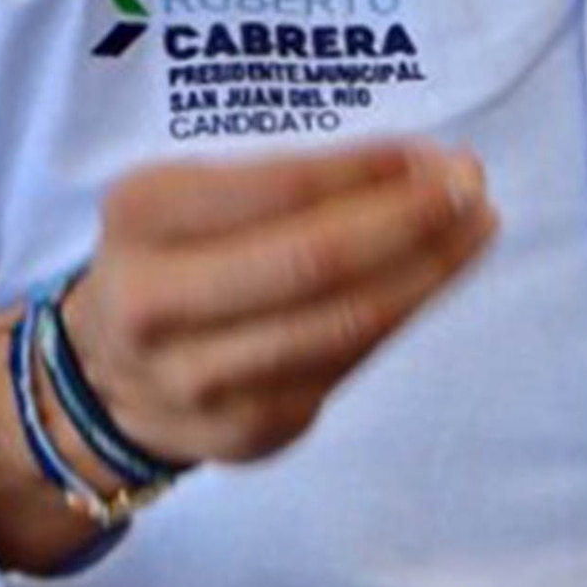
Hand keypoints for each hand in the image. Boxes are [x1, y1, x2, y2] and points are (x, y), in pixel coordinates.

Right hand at [62, 137, 499, 462]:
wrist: (108, 374)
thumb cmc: (178, 255)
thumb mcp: (195, 196)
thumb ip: (291, 182)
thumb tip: (425, 168)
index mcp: (141, 217)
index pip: (279, 186)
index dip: (368, 171)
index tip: (432, 154)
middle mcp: (156, 303)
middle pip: (316, 261)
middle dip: (412, 220)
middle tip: (472, 187)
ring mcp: (199, 379)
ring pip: (344, 324)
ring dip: (429, 271)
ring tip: (477, 228)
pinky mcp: (247, 431)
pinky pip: (346, 366)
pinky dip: (401, 316)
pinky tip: (434, 279)